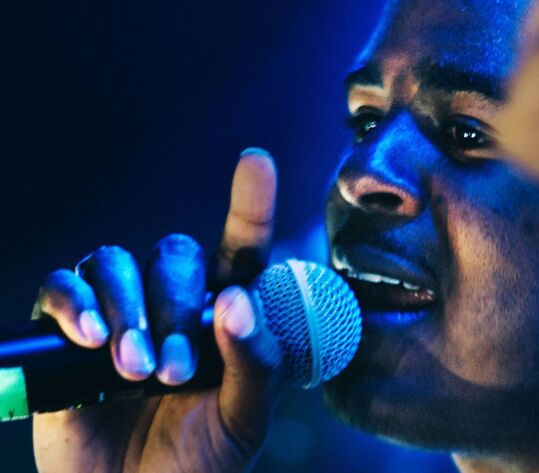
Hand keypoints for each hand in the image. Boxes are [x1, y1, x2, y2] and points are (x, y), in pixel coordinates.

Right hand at [31, 149, 282, 472]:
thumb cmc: (201, 460)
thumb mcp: (245, 417)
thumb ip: (254, 361)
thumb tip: (237, 300)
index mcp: (224, 317)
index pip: (241, 249)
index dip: (250, 204)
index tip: (257, 162)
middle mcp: (174, 304)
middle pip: (173, 255)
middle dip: (174, 307)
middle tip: (174, 370)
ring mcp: (119, 314)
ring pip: (116, 262)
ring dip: (127, 310)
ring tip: (134, 369)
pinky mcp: (67, 333)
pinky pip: (61, 285)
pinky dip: (74, 303)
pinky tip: (88, 338)